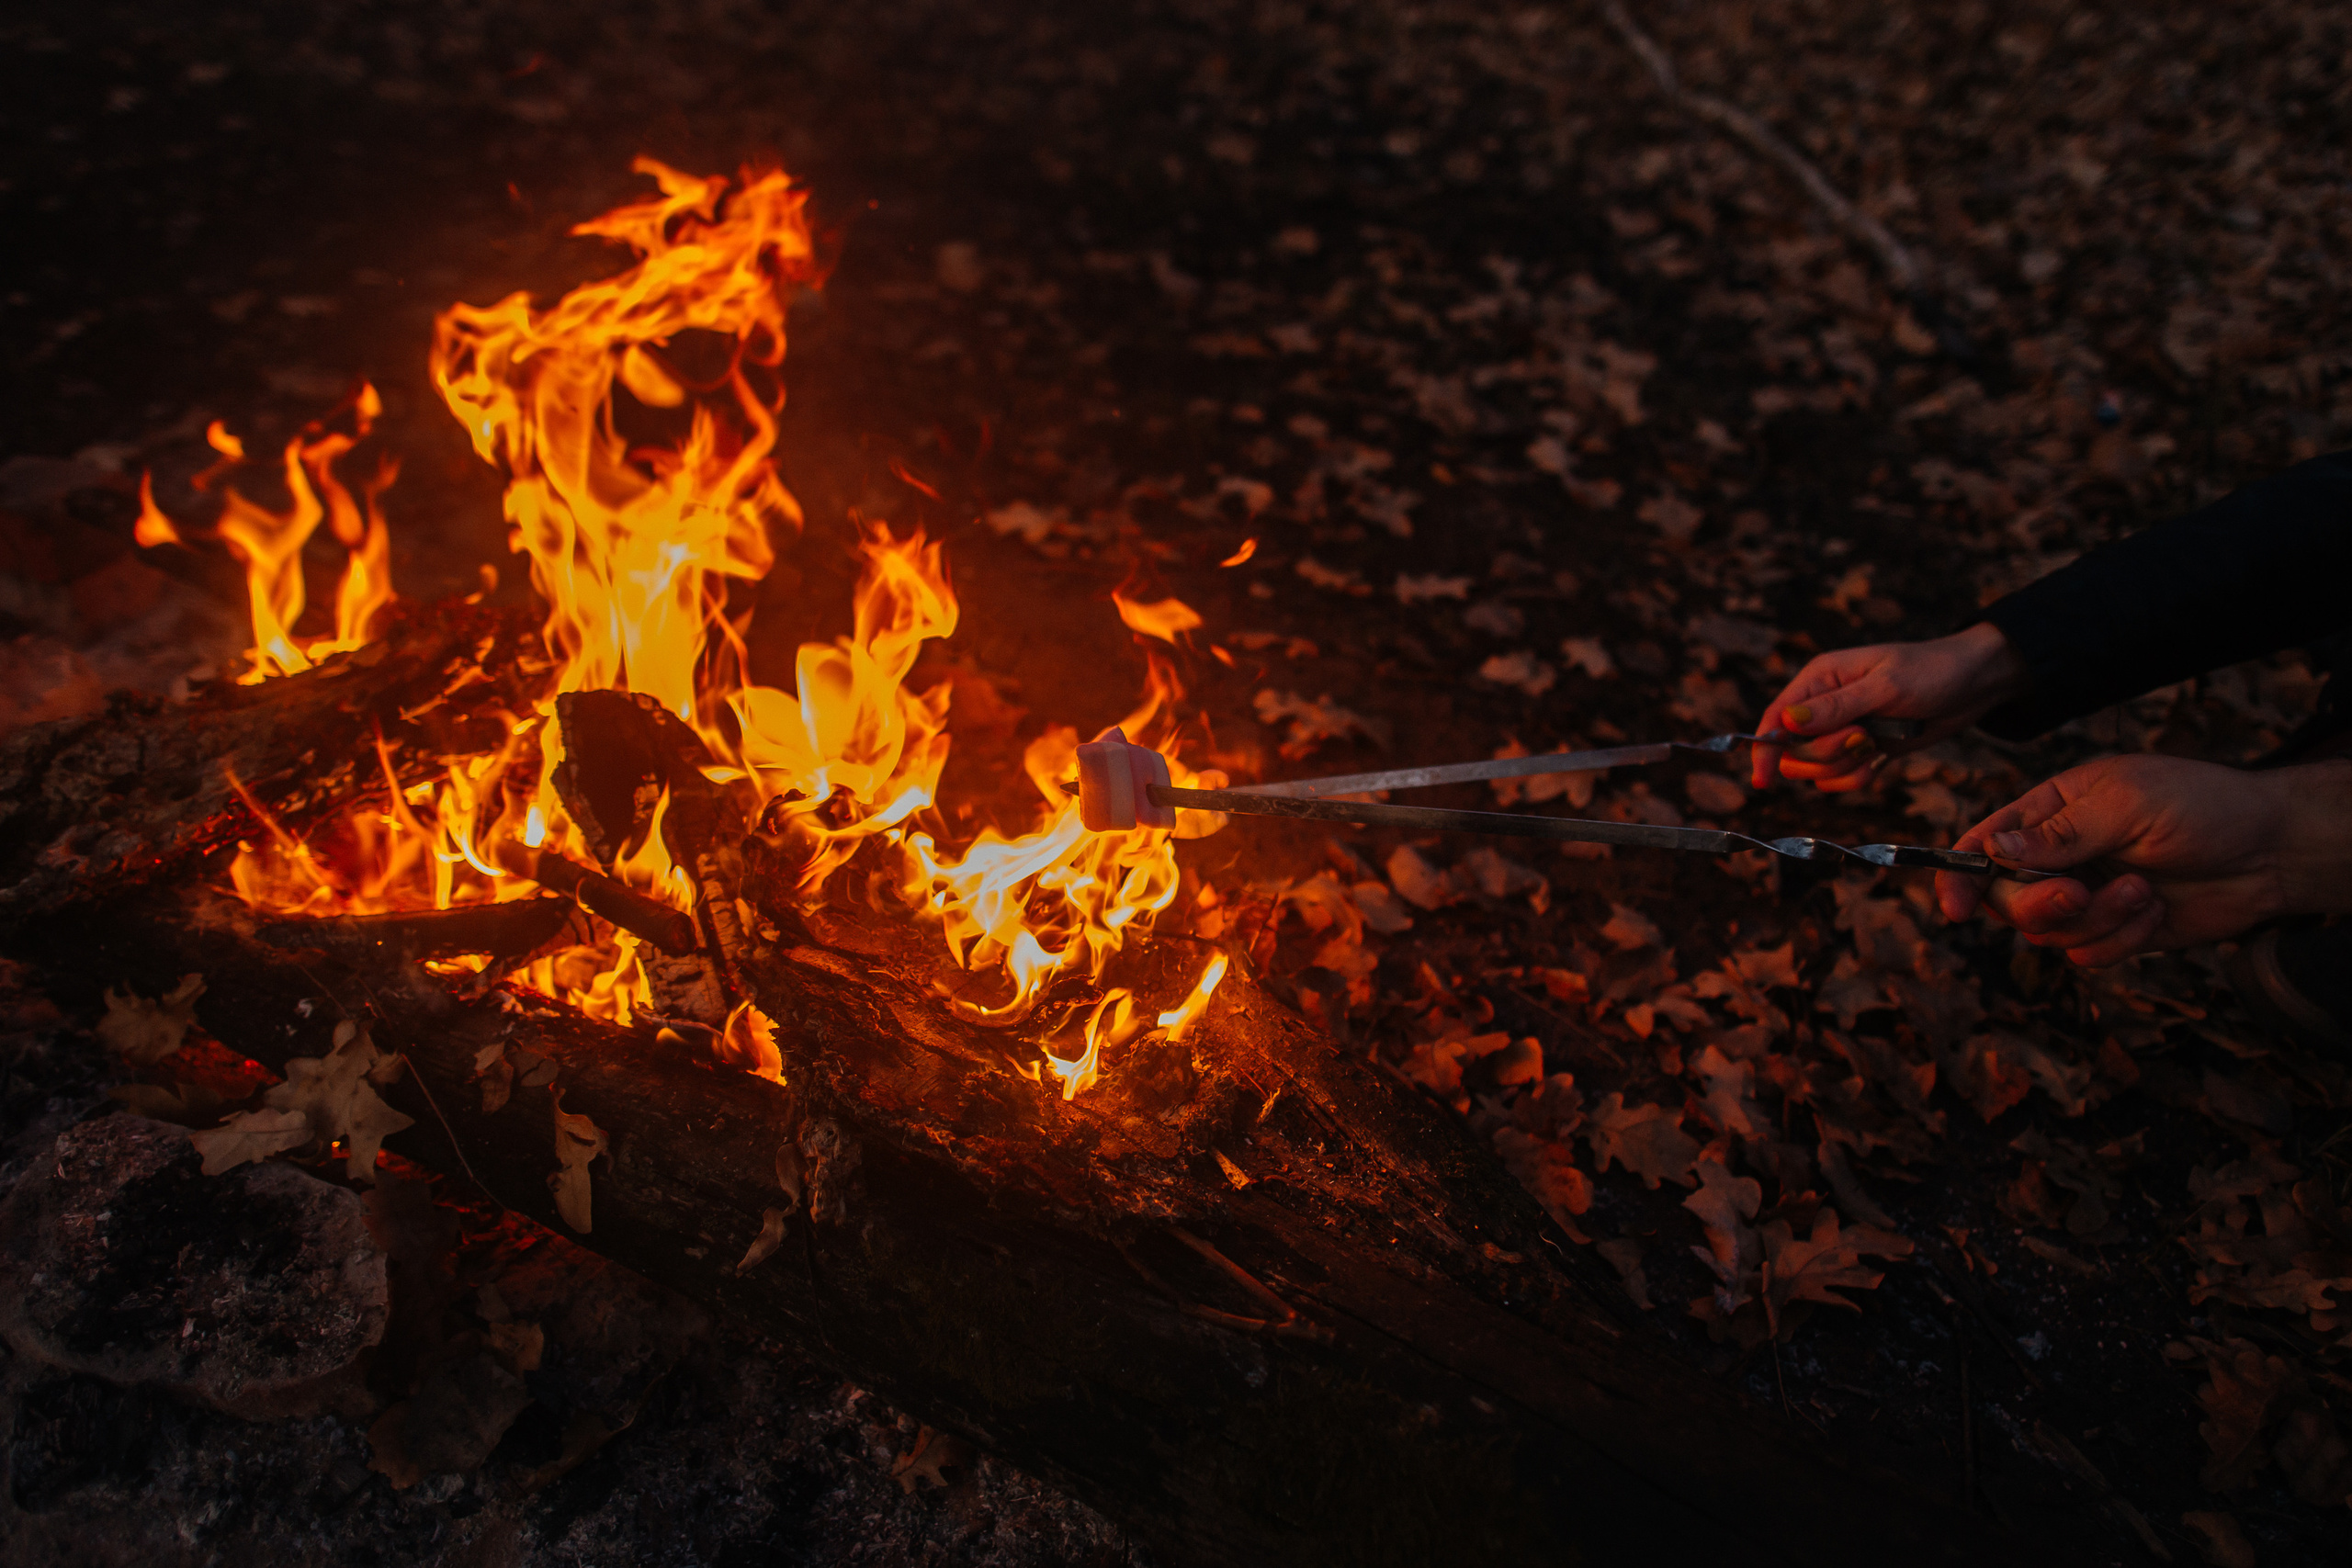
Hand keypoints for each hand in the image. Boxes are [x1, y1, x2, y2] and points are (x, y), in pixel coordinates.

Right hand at [1752, 622, 2025, 790]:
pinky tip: (1882, 759)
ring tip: (1877, 743)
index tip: (1763, 781)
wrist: (1975, 684)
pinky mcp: (1862, 751)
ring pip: (1818, 770)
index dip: (1765, 749)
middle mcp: (1824, 706)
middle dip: (1826, 754)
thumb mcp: (1885, 686)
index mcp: (1820, 679)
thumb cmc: (1932, 671)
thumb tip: (1785, 721)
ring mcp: (1842, 731)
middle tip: (1862, 736)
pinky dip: (1859, 777)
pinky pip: (1842, 780)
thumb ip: (1835, 707)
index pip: (1775, 717)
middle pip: (1795, 751)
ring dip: (1846, 766)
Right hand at [1934, 755, 2351, 967]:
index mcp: (2051, 811)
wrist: (2270, 851)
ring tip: (2142, 891)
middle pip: (2007, 899)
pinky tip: (2154, 909)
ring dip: (2095, 920)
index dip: (1959, 876)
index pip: (1984, 844)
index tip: (1955, 909)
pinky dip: (2121, 939)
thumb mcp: (2126, 804)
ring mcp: (2086, 897)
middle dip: (2041, 903)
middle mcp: (2059, 856)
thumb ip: (2058, 833)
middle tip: (2080, 892)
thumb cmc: (2202, 806)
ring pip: (2049, 934)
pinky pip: (2088, 955)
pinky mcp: (2114, 931)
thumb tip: (1992, 849)